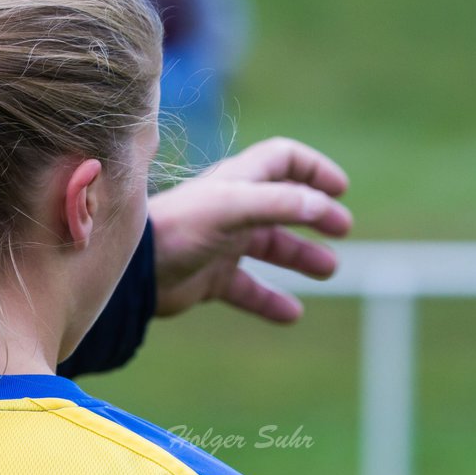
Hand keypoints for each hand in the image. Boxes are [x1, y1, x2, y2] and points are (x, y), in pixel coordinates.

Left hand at [148, 137, 352, 322]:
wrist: (133, 271)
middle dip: (315, 214)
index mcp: (236, 182)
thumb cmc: (177, 228)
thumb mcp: (231, 207)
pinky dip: (270, 300)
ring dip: (301, 256)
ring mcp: (219, 244)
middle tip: (342, 229)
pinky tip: (292, 314)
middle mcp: (229, 209)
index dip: (313, 169)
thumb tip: (324, 205)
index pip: (282, 160)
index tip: (339, 189)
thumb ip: (278, 203)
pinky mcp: (208, 278)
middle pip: (282, 204)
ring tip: (329, 269)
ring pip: (269, 247)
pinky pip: (247, 289)